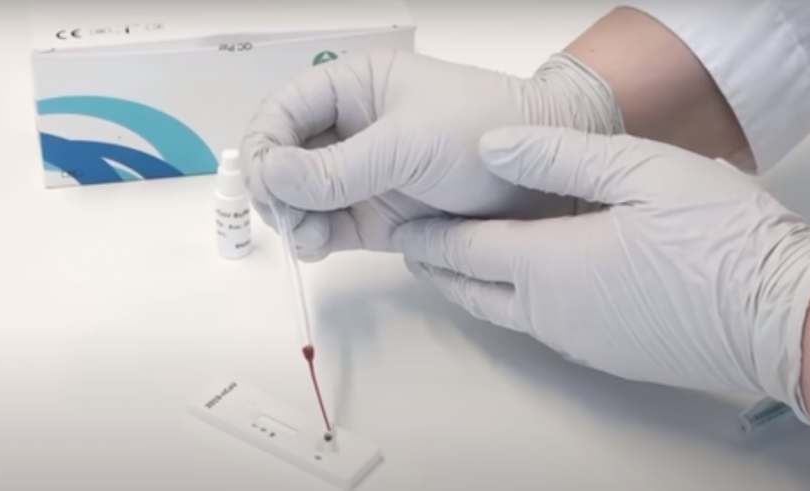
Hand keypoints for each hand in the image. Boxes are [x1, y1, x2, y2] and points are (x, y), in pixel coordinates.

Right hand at [240, 49, 623, 261]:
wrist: (545, 177)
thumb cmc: (483, 132)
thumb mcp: (406, 143)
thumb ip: (336, 166)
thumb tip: (268, 175)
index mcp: (353, 89)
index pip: (284, 111)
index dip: (264, 143)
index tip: (264, 179)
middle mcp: (349, 131)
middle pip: (283, 158)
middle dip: (275, 186)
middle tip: (284, 213)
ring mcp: (360, 176)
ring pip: (300, 198)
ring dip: (292, 217)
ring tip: (307, 235)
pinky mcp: (373, 217)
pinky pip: (326, 227)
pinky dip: (313, 238)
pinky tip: (316, 245)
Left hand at [392, 126, 809, 421]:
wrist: (782, 318)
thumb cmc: (720, 241)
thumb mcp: (641, 171)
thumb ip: (557, 158)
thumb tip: (492, 149)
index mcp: (551, 265)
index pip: (466, 251)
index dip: (430, 237)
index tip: (404, 227)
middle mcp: (553, 312)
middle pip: (474, 291)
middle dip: (439, 269)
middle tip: (417, 251)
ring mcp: (579, 341)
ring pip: (505, 314)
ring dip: (476, 288)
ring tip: (462, 266)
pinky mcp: (608, 356)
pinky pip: (542, 328)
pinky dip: (515, 303)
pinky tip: (529, 287)